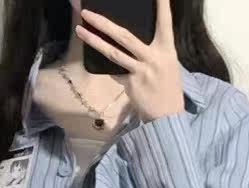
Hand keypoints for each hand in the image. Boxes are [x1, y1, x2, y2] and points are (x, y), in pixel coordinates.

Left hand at [75, 0, 184, 122]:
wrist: (167, 116)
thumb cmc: (168, 87)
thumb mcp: (167, 63)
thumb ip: (153, 49)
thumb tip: (130, 38)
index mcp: (167, 49)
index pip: (164, 21)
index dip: (162, 5)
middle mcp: (153, 57)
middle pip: (124, 36)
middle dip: (104, 23)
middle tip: (88, 12)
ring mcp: (140, 71)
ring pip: (113, 53)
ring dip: (94, 41)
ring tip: (80, 30)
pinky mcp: (130, 85)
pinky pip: (114, 71)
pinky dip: (107, 66)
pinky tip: (96, 58)